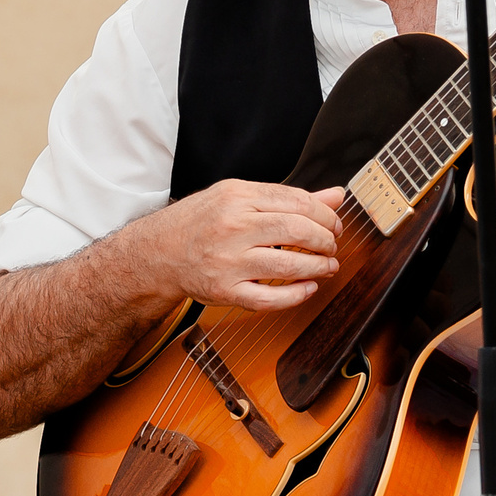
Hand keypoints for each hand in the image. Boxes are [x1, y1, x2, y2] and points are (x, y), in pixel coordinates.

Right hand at [136, 179, 346, 311]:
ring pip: (288, 266)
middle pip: (297, 231)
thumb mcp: (240, 196)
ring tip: (327, 266)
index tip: (333, 225)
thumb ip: (287, 197)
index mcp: (237, 197)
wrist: (159, 251)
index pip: (297, 202)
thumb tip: (335, 196)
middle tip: (332, 245)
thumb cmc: (201, 222)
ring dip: (318, 268)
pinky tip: (308, 288)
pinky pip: (269, 299)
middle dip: (325, 240)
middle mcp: (232, 227)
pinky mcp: (225, 290)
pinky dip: (297, 296)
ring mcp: (228, 261)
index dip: (325, 215)